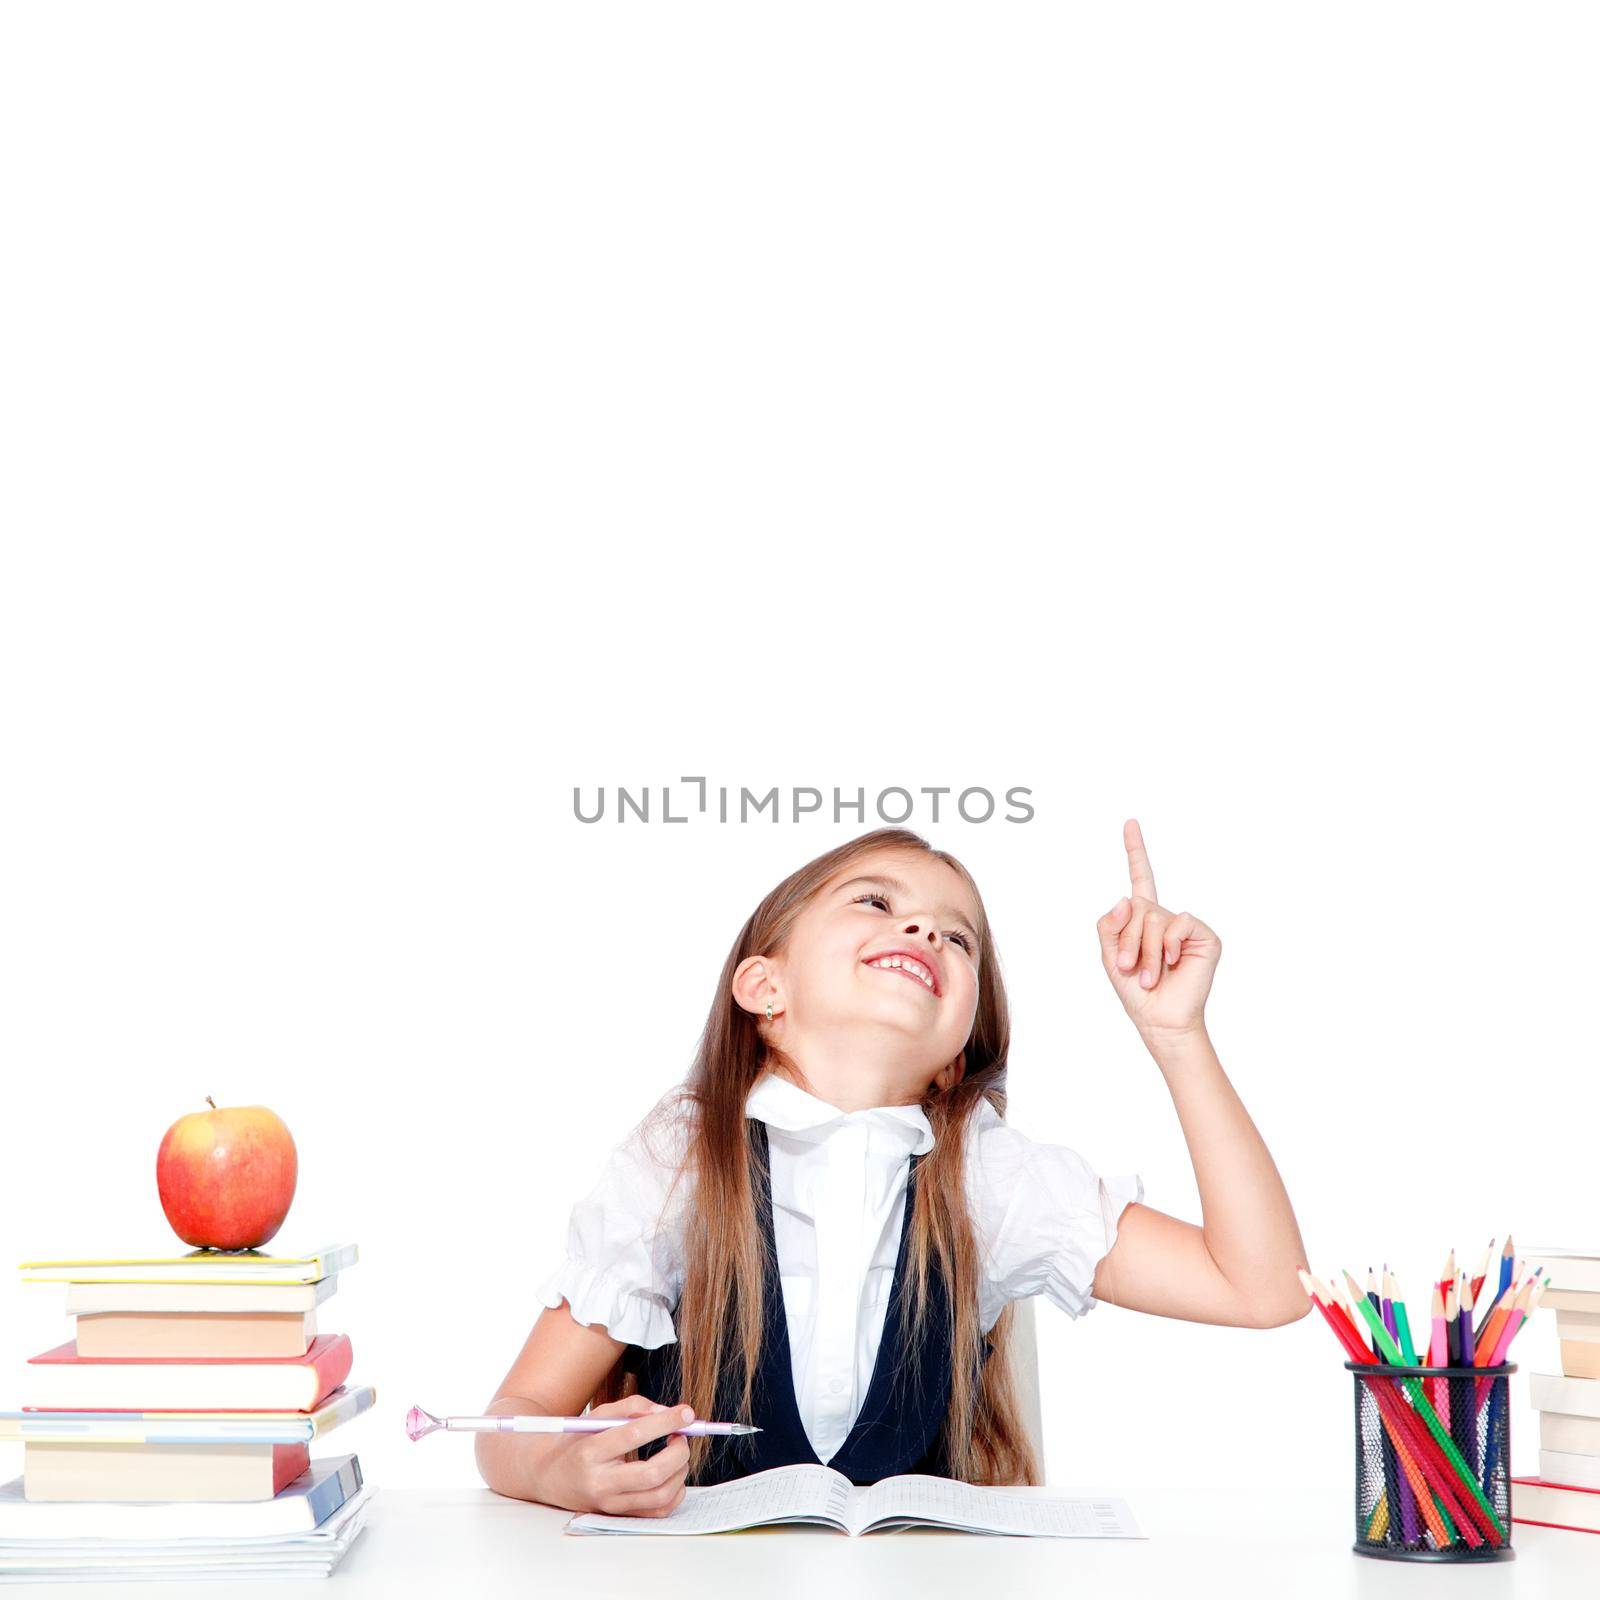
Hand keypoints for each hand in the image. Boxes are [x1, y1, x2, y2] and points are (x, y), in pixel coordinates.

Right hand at [546, 1393, 693, 1516]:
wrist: (549, 1476)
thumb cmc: (577, 1441)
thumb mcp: (597, 1415)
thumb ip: (632, 1407)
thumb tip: (667, 1413)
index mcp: (590, 1452)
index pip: (634, 1435)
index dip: (665, 1422)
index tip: (686, 1413)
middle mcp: (600, 1483)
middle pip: (652, 1474)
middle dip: (678, 1452)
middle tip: (682, 1435)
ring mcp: (610, 1504)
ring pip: (660, 1496)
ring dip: (680, 1470)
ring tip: (676, 1451)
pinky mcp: (620, 1516)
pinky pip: (659, 1511)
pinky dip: (675, 1491)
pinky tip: (671, 1473)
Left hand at [1095, 818, 1219, 1038]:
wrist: (1159, 1018)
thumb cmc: (1135, 990)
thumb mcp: (1110, 955)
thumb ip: (1109, 924)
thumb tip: (1127, 899)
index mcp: (1142, 919)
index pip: (1140, 877)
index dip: (1135, 850)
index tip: (1130, 823)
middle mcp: (1165, 917)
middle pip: (1137, 908)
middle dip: (1128, 941)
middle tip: (1129, 968)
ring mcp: (1185, 926)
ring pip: (1154, 918)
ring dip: (1145, 951)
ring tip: (1150, 975)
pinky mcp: (1204, 936)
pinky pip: (1180, 923)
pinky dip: (1169, 944)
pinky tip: (1172, 961)